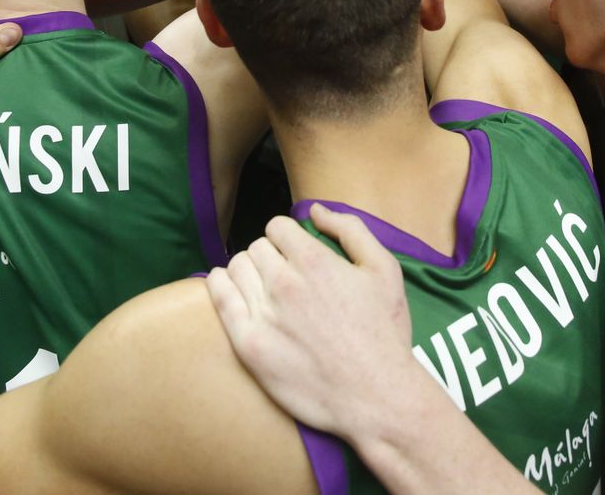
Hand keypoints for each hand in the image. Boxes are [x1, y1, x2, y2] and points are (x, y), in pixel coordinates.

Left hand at [206, 204, 416, 440]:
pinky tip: (227, 286)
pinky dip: (220, 284)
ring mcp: (263, 314)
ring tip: (262, 286)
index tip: (293, 252)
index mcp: (314, 260)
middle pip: (256, 247)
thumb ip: (350, 229)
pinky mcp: (248, 344)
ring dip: (248, 270)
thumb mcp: (384, 269)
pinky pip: (219, 296)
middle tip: (284, 274)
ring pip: (236, 267)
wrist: (375, 395)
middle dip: (270, 254)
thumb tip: (316, 209)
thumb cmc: (383, 332)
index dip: (287, 237)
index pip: (277, 226)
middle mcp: (284, 282)